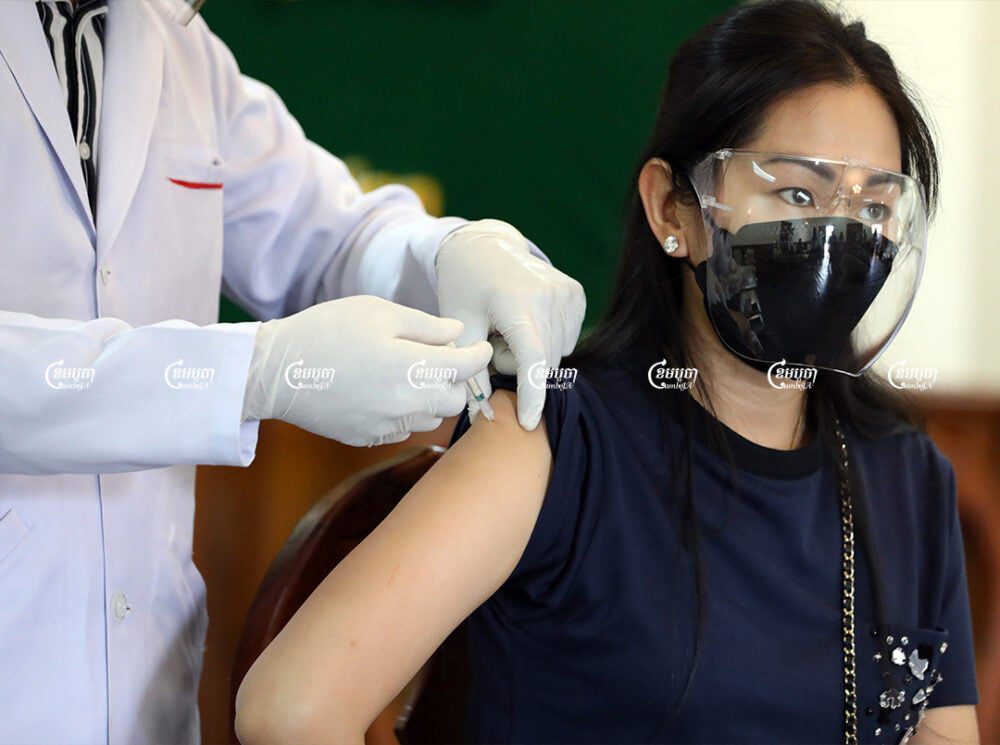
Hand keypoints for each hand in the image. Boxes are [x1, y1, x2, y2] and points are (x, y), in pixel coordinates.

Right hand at [241, 295, 491, 446]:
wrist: (276, 371)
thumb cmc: (327, 331)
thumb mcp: (378, 312)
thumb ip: (425, 326)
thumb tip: (457, 335)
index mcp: (412, 368)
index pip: (466, 368)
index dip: (478, 355)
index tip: (478, 347)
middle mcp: (406, 404)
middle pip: (453, 400)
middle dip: (454, 380)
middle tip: (440, 359)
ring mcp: (386, 425)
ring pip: (430, 418)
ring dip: (430, 398)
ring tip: (409, 375)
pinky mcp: (368, 438)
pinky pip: (402, 428)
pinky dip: (404, 412)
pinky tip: (383, 392)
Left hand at [436, 219, 585, 429]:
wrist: (484, 246)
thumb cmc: (465, 288)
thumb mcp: (458, 326)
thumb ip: (470, 368)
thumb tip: (484, 410)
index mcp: (515, 302)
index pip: (532, 359)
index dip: (531, 395)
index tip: (528, 422)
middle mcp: (548, 295)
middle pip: (542, 362)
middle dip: (517, 365)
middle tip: (492, 341)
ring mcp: (567, 292)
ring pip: (556, 355)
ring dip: (531, 354)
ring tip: (507, 328)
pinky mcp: (576, 294)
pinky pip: (566, 340)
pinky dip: (545, 340)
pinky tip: (526, 321)